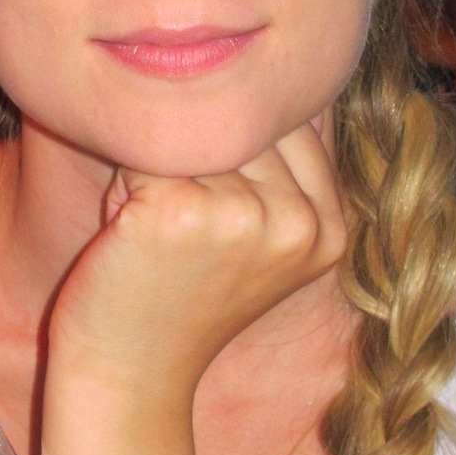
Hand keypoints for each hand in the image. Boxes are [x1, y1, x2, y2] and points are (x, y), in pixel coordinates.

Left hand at [48, 125, 346, 399]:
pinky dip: (125, 187)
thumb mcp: (255, 239)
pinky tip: (131, 239)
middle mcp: (300, 223)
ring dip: (160, 174)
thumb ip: (278, 173)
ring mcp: (246, 218)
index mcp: (330, 228)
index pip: (289, 128)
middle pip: (239, 129)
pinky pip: (145, 153)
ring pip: (193, 137)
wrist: (129, 375)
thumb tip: (274, 80)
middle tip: (180, 237)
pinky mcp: (184, 212)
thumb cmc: (181, 300)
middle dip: (198, 165)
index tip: (214, 224)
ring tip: (157, 238)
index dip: (236, 156)